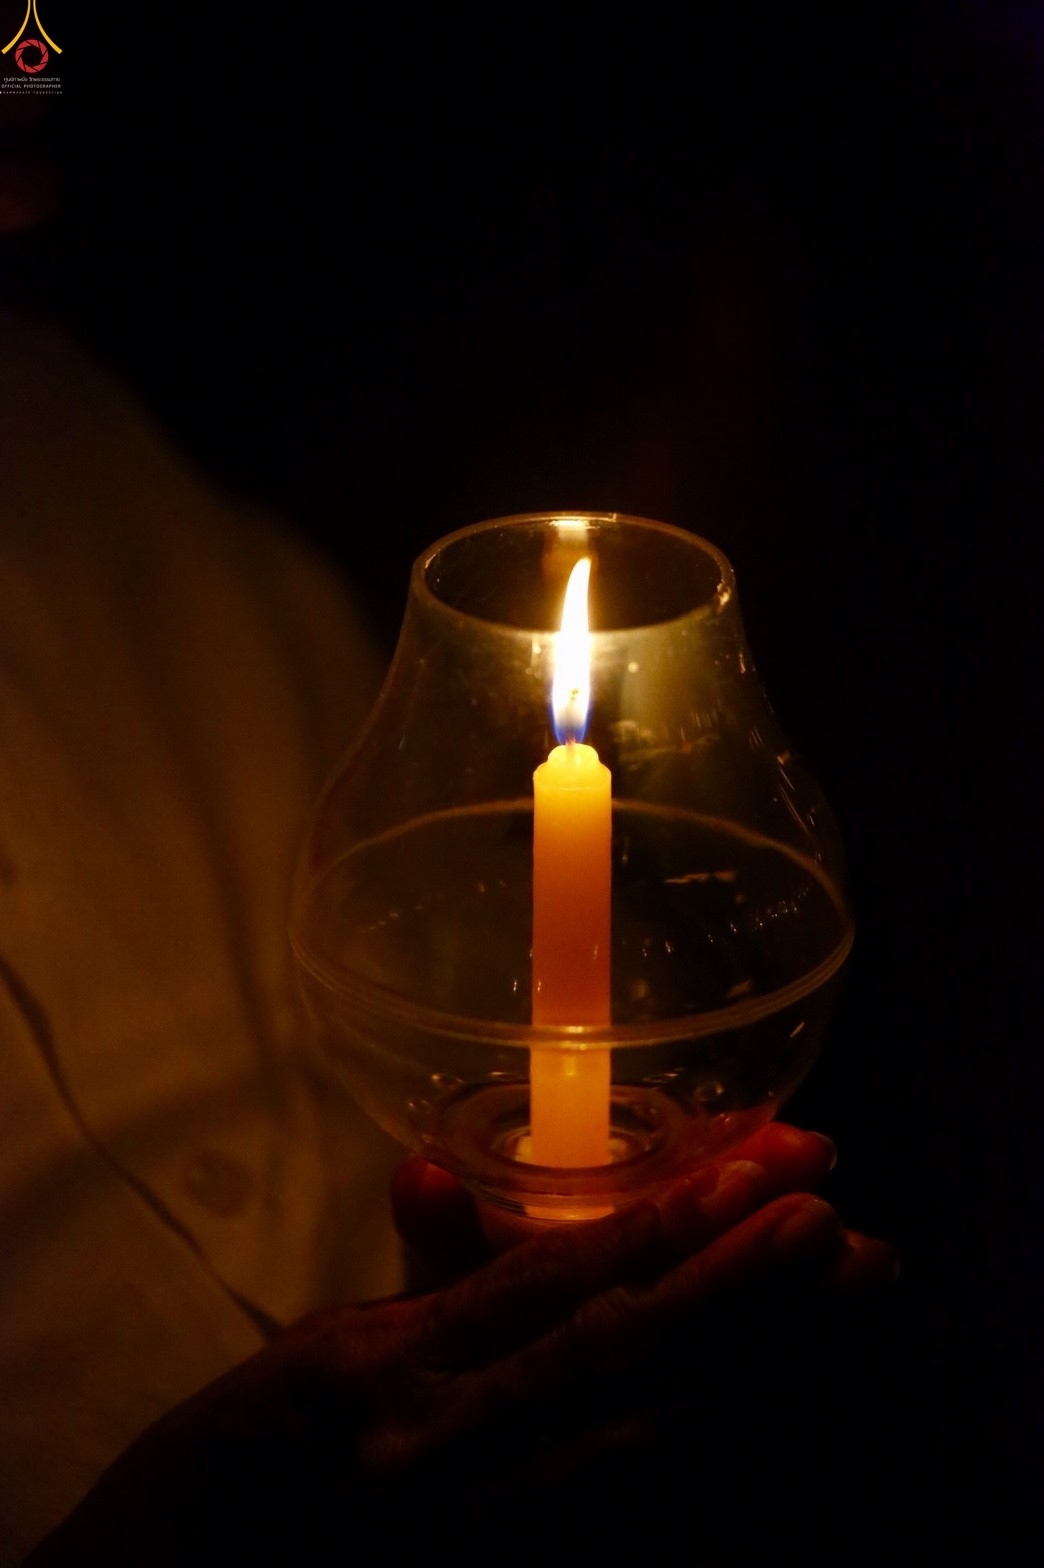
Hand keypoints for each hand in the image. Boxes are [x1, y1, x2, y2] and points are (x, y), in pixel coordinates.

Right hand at [29, 1125, 895, 1565]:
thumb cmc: (222, 1481)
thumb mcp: (299, 1366)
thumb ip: (400, 1282)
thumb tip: (429, 1171)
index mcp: (379, 1374)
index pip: (550, 1285)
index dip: (667, 1223)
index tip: (762, 1165)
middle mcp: (440, 1453)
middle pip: (620, 1360)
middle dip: (741, 1283)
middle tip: (839, 1212)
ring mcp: (484, 1539)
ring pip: (647, 1446)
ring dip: (758, 1363)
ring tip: (847, 1285)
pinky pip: (637, 1520)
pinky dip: (720, 1458)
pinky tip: (786, 1403)